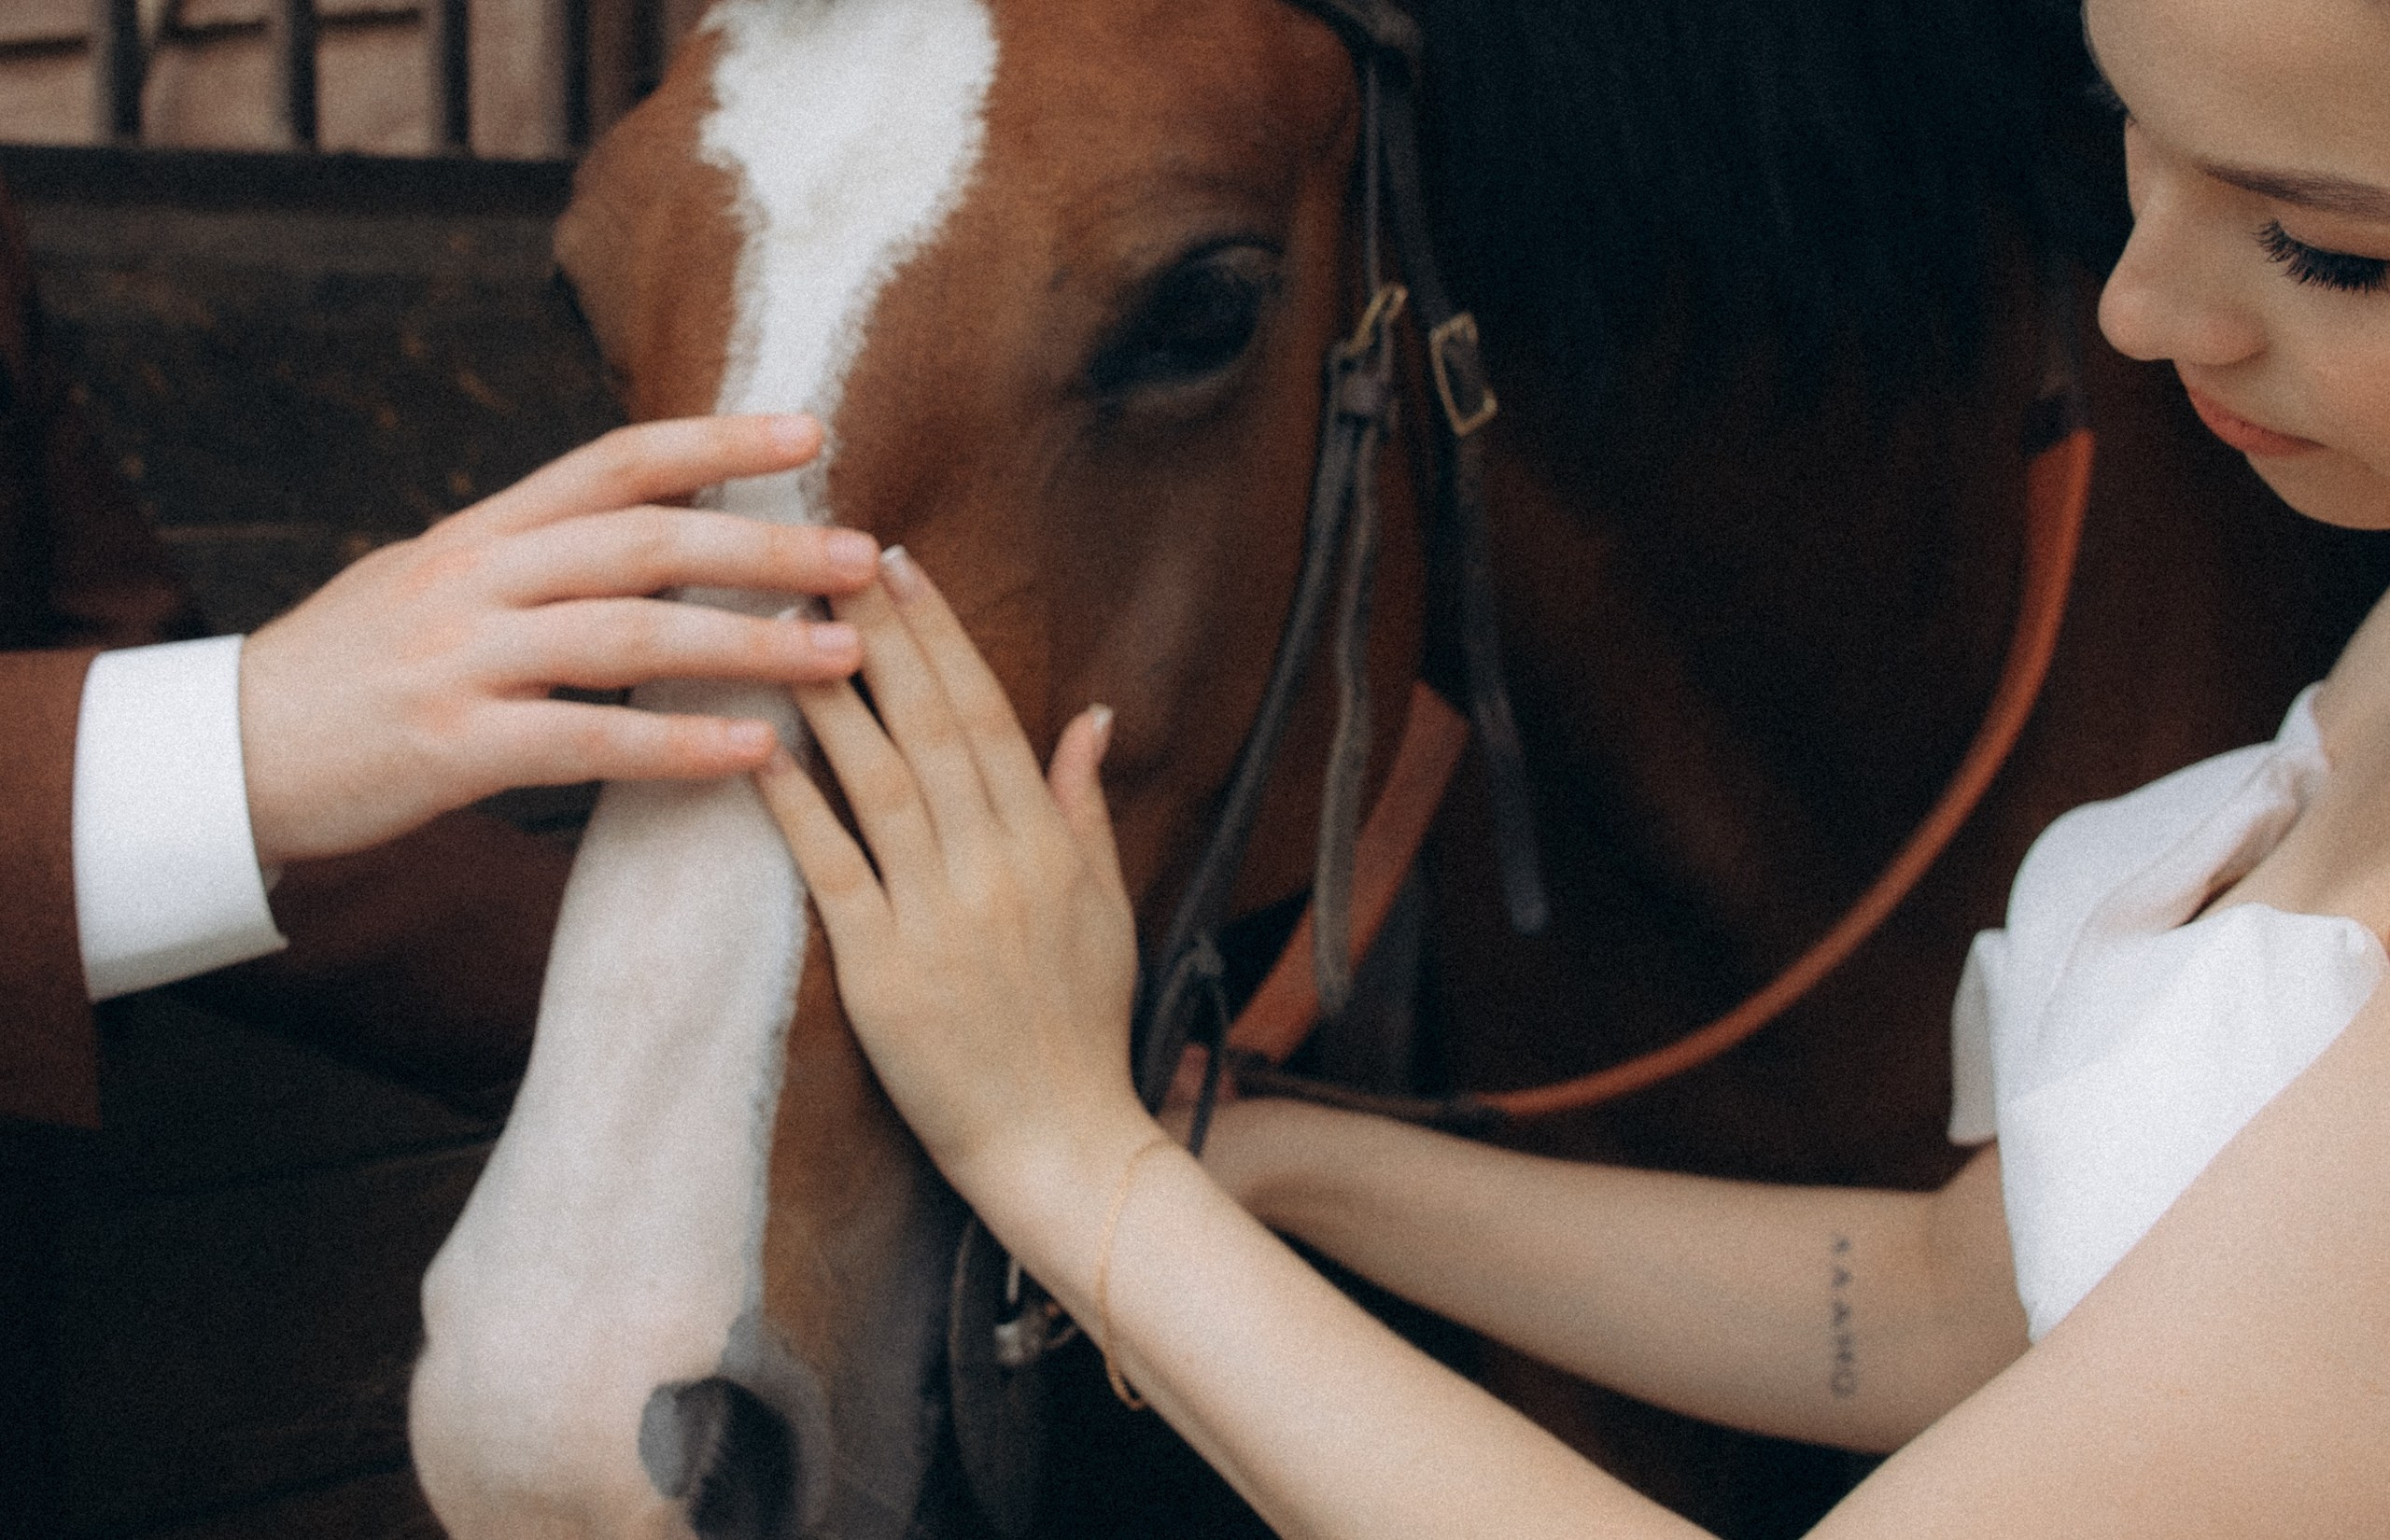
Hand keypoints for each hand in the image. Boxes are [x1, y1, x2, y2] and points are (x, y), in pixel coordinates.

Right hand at [241, 414, 875, 864]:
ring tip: (844, 655)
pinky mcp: (448, 745)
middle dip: (766, 546)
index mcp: (483, 530)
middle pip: (644, 537)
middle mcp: (476, 575)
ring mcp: (459, 657)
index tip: (812, 433)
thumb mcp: (436, 582)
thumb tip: (649, 529)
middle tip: (866, 554)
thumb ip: (536, 556)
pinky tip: (755, 753)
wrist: (219, 755)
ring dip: (749, 643)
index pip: (615, 461)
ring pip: (628, 632)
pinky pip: (584, 738)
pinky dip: (677, 743)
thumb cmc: (352, 674)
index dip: (716, 440)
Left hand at [753, 546, 1146, 1195]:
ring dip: (832, 695)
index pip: (991, 716)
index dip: (943, 637)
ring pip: (881, 781)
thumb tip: (1090, 716)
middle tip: (830, 554)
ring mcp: (940, 916)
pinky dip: (797, 805)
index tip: (903, 566)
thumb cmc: (1081, 1029)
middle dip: (881, 634)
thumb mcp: (1108, 908)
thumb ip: (1086, 808)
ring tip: (784, 624)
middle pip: (933, 727)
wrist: (1061, 1145)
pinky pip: (834, 870)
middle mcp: (997, 865)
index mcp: (1049, 845)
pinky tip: (757, 746)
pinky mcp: (884, 971)